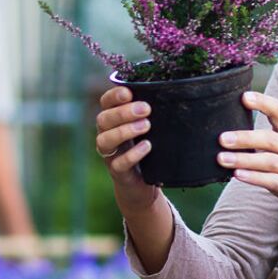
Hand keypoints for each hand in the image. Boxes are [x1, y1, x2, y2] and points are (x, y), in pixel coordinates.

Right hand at [95, 85, 160, 209]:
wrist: (141, 185)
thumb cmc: (145, 149)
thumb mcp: (146, 128)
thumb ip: (150, 114)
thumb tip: (174, 92)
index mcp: (112, 120)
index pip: (105, 102)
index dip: (114, 96)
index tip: (129, 92)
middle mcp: (106, 135)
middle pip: (103, 119)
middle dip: (123, 112)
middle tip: (146, 109)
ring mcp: (110, 155)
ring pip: (105, 140)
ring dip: (125, 131)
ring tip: (146, 126)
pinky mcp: (117, 172)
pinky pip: (118, 163)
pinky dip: (132, 154)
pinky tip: (147, 146)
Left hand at [218, 90, 277, 242]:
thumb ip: (263, 141)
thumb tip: (226, 134)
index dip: (263, 102)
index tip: (244, 97)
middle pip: (270, 139)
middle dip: (244, 138)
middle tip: (221, 139)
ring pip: (269, 161)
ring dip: (243, 160)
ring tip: (222, 159)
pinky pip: (272, 181)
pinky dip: (254, 178)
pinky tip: (237, 176)